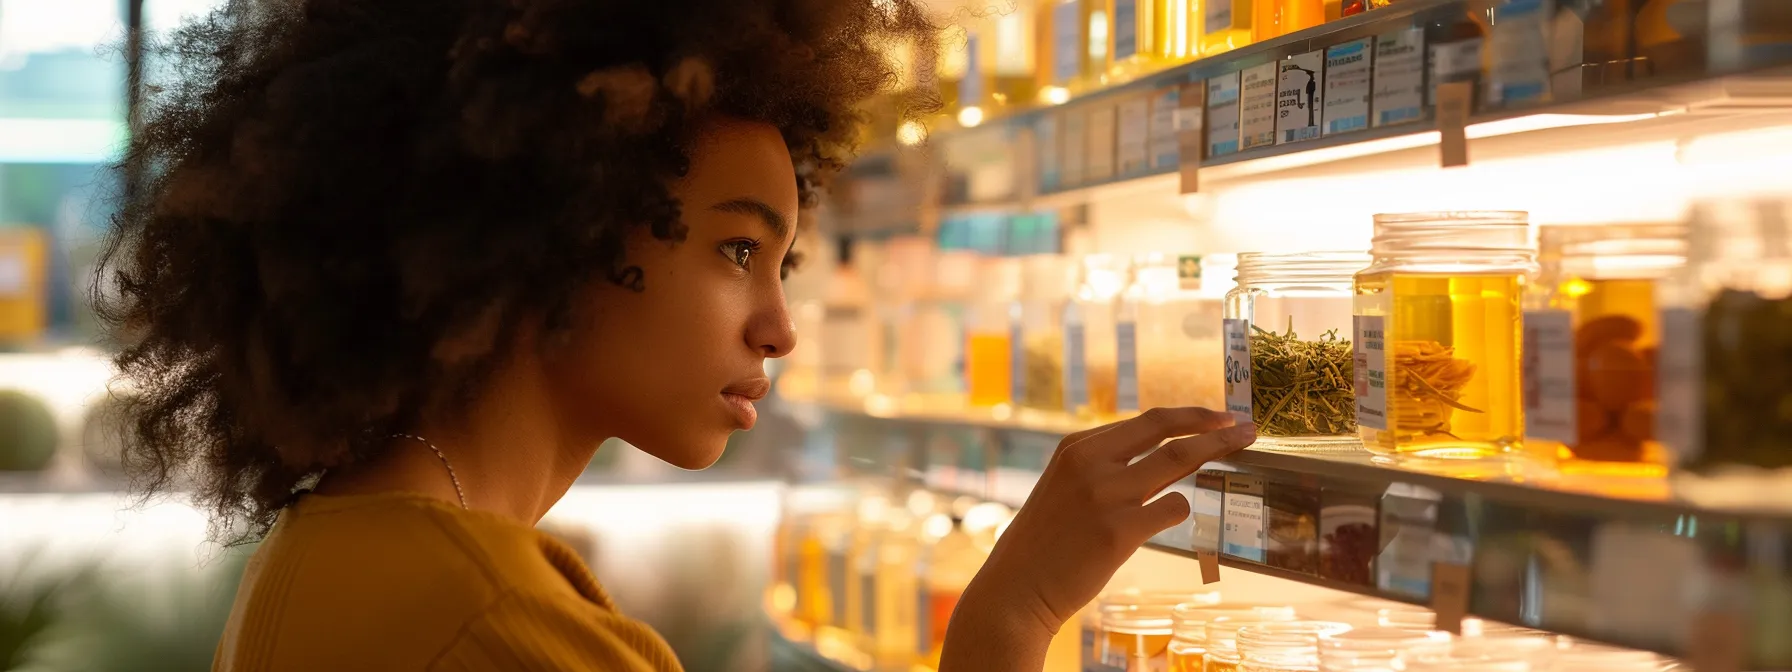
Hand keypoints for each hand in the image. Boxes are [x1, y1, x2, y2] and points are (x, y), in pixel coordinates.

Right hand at [939, 407, 1255, 671]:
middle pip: (1168, 431)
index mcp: (1076, 446)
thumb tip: (1163, 452)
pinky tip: (1167, 521)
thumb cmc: (1045, 542)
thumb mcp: (1066, 486)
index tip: (1219, 417)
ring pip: (1179, 463)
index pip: (1147, 420)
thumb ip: (1107, 465)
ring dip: (1215, 457)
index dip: (1189, 416)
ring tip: (1238, 456)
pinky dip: (1179, 512)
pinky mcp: (1119, 530)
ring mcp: (1106, 495)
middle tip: (1248, 427)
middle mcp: (1091, 462)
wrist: (1017, 588)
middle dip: (1215, 427)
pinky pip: (1173, 510)